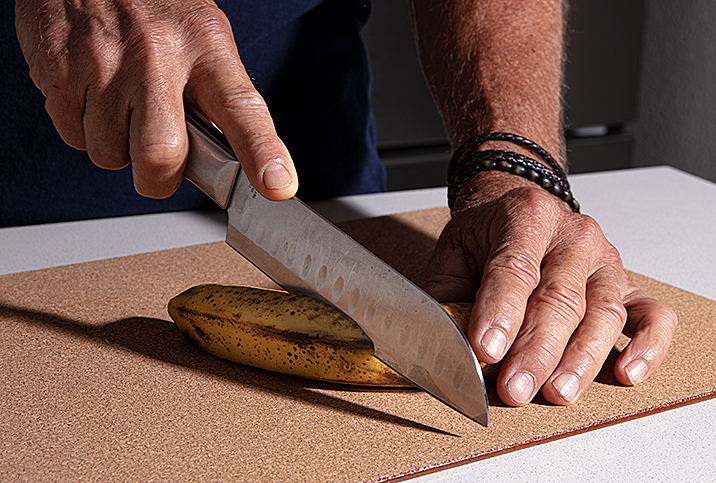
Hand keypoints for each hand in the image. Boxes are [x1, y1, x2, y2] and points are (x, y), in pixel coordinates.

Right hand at [14, 0, 296, 199]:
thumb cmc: (154, 8)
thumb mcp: (203, 38)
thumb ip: (216, 97)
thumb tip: (229, 159)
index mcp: (206, 46)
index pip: (242, 108)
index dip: (262, 153)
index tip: (277, 186)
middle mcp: (157, 54)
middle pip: (160, 154)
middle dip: (158, 178)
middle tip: (160, 167)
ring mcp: (105, 63)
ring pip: (109, 153)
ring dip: (118, 149)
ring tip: (123, 109)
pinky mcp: (61, 72)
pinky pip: (74, 137)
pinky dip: (86, 131)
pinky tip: (96, 97)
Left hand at [424, 171, 677, 405]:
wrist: (519, 208)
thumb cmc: (486, 237)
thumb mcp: (453, 254)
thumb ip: (445, 297)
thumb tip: (435, 347)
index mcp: (524, 215)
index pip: (514, 267)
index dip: (500, 311)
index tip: (486, 349)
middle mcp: (571, 234)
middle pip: (559, 297)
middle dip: (535, 349)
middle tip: (514, 387)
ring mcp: (605, 260)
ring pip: (603, 311)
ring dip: (580, 358)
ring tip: (556, 392)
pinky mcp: (627, 284)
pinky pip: (653, 315)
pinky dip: (648, 346)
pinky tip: (627, 372)